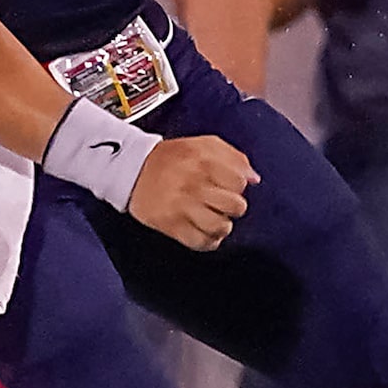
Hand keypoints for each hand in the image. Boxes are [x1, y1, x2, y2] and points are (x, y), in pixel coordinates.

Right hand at [126, 135, 255, 251]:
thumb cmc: (171, 157)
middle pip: (235, 206)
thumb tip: (255, 179)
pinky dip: (208, 241)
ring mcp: (182, 206)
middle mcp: (194, 184)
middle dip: (232, 206)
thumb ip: (234, 157)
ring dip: (222, 225)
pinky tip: (205, 232)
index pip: (239, 182)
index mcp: (204, 161)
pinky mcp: (171, 225)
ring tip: (214, 218)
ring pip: (221, 227)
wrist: (132, 169)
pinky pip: (200, 242)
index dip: (237, 186)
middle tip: (221, 203)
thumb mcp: (203, 145)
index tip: (227, 186)